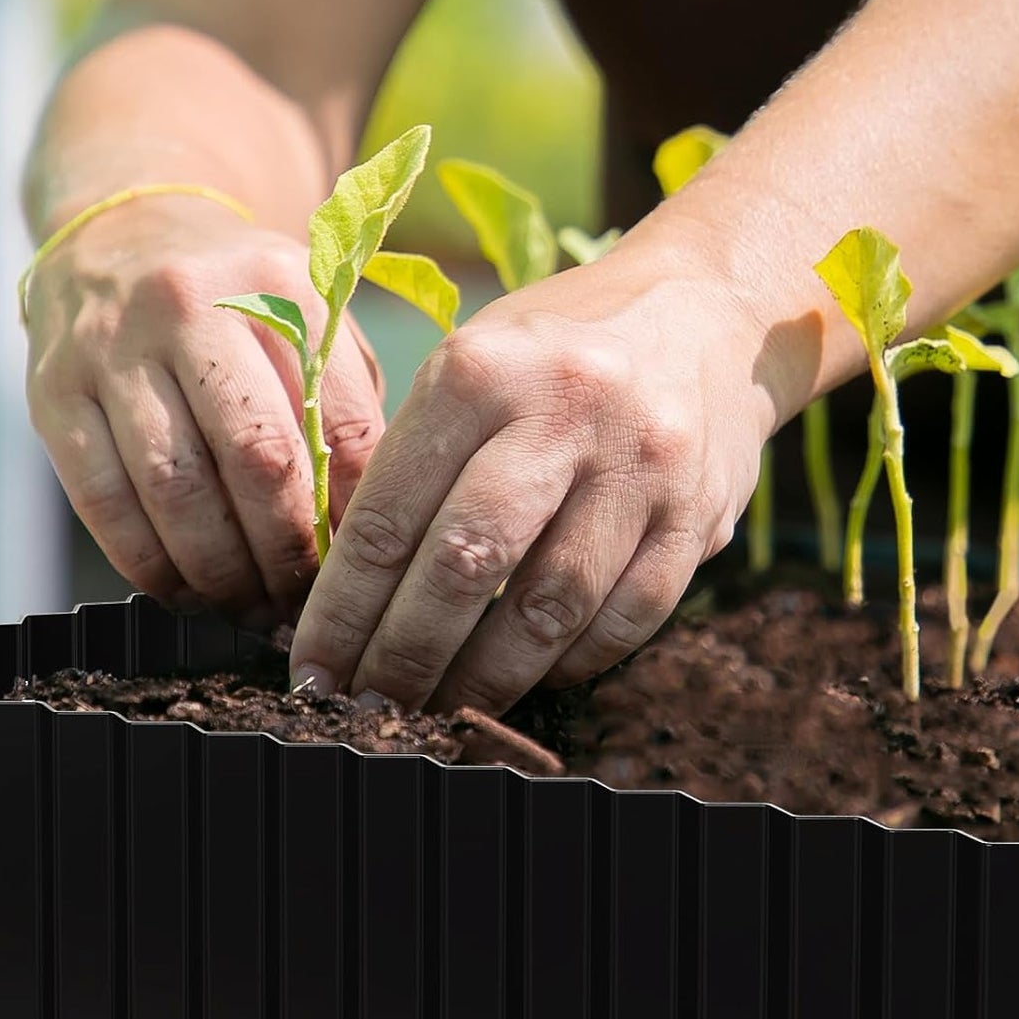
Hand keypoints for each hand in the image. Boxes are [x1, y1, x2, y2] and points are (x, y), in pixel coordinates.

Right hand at [25, 198, 384, 627]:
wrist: (120, 235)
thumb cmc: (238, 298)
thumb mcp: (307, 311)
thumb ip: (343, 396)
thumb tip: (364, 522)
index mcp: (276, 284)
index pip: (338, 419)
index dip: (355, 510)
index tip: (362, 560)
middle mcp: (190, 305)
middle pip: (257, 459)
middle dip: (286, 552)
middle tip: (302, 599)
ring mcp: (111, 348)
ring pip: (177, 492)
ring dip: (220, 572)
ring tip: (248, 603)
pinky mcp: (52, 393)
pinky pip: (105, 504)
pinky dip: (149, 565)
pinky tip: (183, 588)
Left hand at [289, 239, 777, 714]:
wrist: (706, 310)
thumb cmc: (555, 351)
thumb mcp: (473, 362)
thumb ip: (415, 458)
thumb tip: (349, 588)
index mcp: (480, 369)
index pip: (389, 513)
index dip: (342, 609)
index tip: (312, 667)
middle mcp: (563, 411)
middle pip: (463, 565)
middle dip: (402, 656)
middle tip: (368, 707)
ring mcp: (640, 466)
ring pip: (547, 608)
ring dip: (483, 677)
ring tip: (438, 707)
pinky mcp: (698, 515)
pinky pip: (625, 620)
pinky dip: (569, 662)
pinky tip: (527, 673)